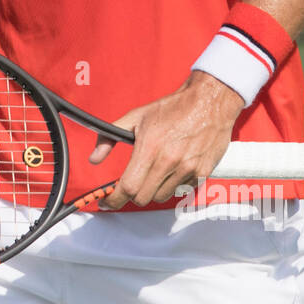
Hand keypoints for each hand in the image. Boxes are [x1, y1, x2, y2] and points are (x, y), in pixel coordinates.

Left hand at [88, 71, 244, 209]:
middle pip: (142, 198)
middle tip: (131, 183)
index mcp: (150, 148)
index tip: (107, 202)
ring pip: (161, 197)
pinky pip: (181, 191)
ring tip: (155, 171)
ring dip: (153, 190)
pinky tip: (173, 169)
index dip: (114, 199)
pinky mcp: (202, 173)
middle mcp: (169, 161)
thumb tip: (94, 158)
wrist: (209, 102)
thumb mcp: (136, 116)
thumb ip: (110, 137)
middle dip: (132, 194)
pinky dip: (173, 185)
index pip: (128, 187)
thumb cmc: (174, 108)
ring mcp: (187, 169)